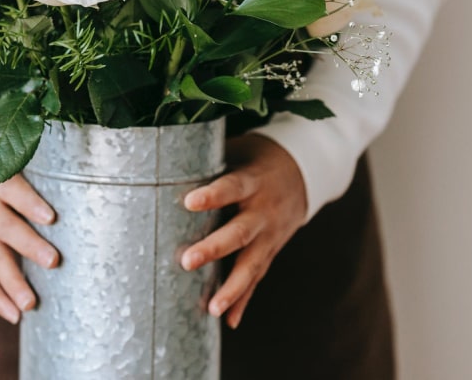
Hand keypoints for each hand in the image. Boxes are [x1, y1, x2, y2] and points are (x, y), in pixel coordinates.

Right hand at [0, 163, 60, 323]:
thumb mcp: (5, 161)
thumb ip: (34, 170)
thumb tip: (82, 175)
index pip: (12, 190)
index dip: (30, 203)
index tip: (51, 217)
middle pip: (4, 228)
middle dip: (28, 246)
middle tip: (53, 261)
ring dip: (12, 283)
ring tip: (30, 304)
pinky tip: (15, 315)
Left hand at [180, 134, 307, 328]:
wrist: (306, 171)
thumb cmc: (258, 158)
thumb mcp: (240, 150)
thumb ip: (209, 160)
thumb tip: (165, 159)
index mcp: (254, 180)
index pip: (232, 187)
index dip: (213, 194)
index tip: (189, 202)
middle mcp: (264, 210)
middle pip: (240, 232)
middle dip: (215, 249)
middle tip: (187, 261)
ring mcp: (271, 234)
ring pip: (252, 263)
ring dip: (232, 288)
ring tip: (212, 309)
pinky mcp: (272, 249)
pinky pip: (257, 277)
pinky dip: (244, 300)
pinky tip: (228, 320)